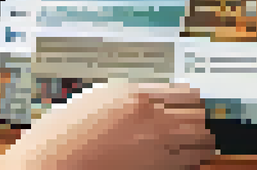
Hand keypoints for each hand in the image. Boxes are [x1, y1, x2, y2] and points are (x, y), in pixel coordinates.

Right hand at [0, 82, 214, 169]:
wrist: (55, 162)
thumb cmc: (67, 133)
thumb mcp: (98, 100)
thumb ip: (131, 98)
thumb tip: (156, 100)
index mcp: (137, 98)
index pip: (187, 93)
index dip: (188, 99)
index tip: (187, 103)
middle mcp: (153, 122)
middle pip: (199, 116)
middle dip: (195, 119)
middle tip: (189, 122)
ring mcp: (158, 150)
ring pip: (201, 143)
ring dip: (196, 141)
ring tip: (184, 143)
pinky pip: (188, 164)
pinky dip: (186, 161)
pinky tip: (173, 159)